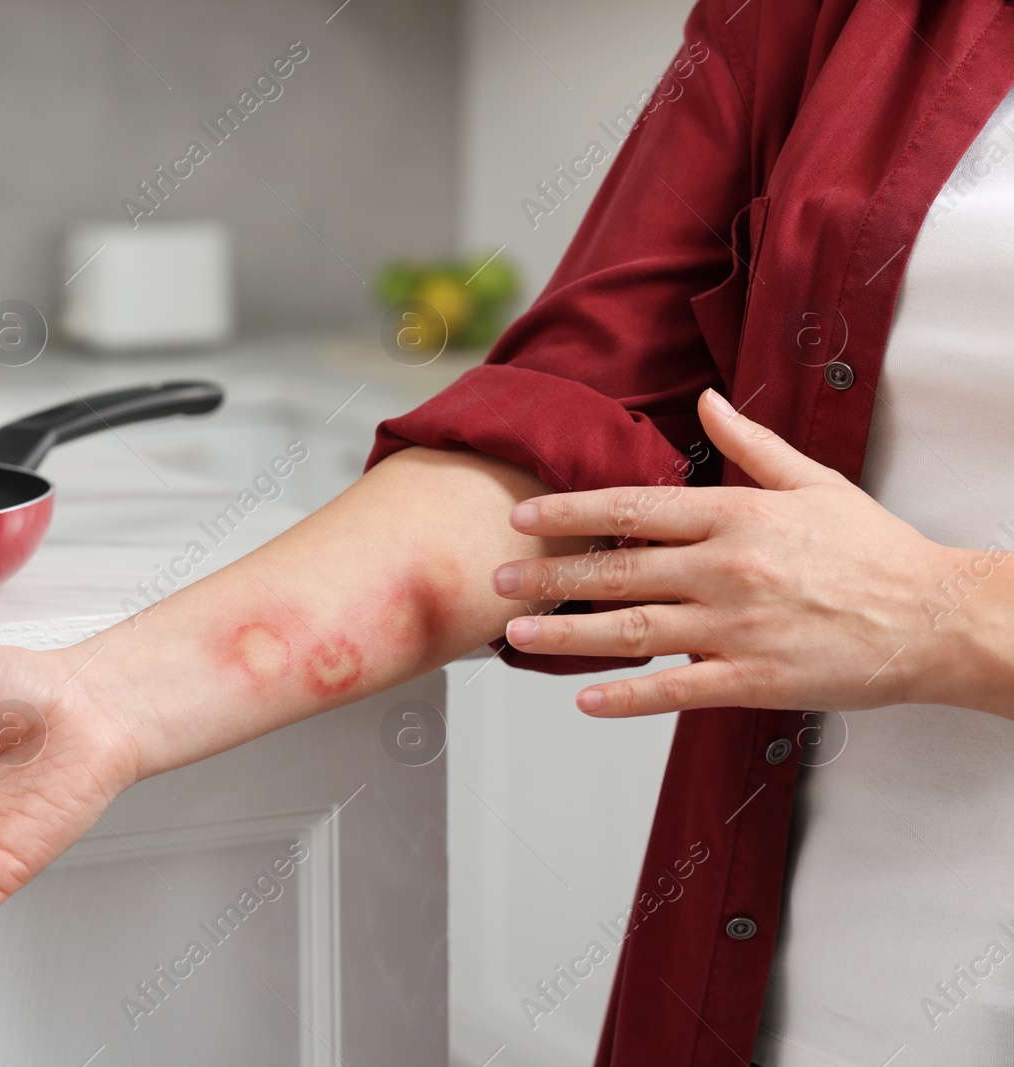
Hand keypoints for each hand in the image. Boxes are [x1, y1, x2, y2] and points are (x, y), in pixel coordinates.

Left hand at [490, 388, 993, 716]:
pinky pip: (679, 689)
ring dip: (567, 635)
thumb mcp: (814, 481)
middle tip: (498, 580)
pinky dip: (629, 698)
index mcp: (738, 515)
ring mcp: (740, 626)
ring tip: (516, 636)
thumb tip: (705, 402)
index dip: (571, 511)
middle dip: (550, 575)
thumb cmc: (874, 549)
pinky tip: (586, 701)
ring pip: (634, 629)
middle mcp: (729, 568)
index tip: (524, 517)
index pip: (634, 506)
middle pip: (619, 569)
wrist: (937, 618)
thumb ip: (750, 444)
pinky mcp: (756, 678)